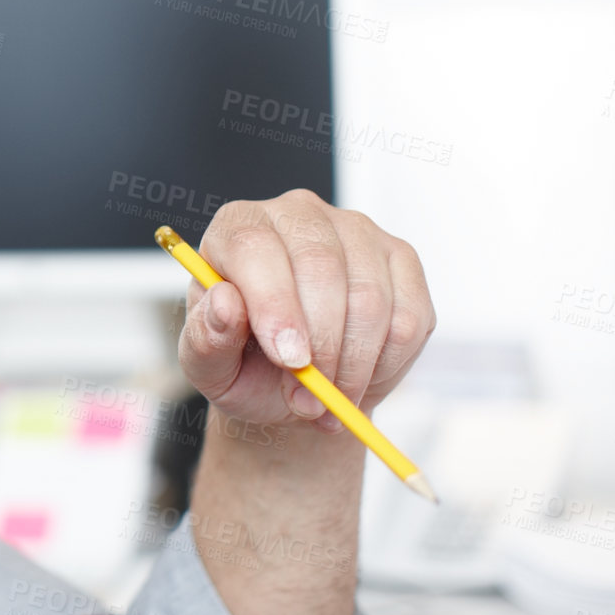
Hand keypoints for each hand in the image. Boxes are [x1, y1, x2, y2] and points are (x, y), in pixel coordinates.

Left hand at [177, 189, 434, 432]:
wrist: (292, 384)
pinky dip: (386, 364)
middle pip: (320, 266)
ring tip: (327, 400)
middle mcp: (296, 214)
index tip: (289, 360)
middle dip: (320, 346)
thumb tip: (224, 303)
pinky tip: (359, 379)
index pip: (254, 246)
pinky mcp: (400, 259)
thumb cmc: (241, 365)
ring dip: (353, 365)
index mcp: (237, 227)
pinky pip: (409, 317)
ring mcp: (354, 230)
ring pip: (369, 297)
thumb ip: (205, 338)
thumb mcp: (208, 366)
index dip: (274, 304)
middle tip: (308, 400)